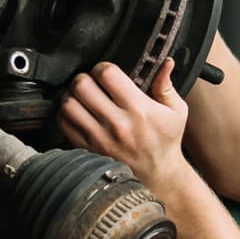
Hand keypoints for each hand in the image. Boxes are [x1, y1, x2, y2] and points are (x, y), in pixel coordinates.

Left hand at [60, 58, 192, 191]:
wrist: (158, 176)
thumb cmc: (166, 141)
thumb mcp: (176, 112)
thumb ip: (166, 86)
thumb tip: (166, 62)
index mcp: (140, 110)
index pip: (107, 74)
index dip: (103, 68)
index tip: (107, 73)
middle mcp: (117, 124)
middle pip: (82, 86)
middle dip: (85, 78)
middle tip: (91, 83)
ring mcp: (99, 139)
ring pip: (68, 104)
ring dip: (72, 95)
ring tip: (82, 97)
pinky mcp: (88, 150)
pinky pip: (64, 124)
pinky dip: (66, 114)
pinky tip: (78, 113)